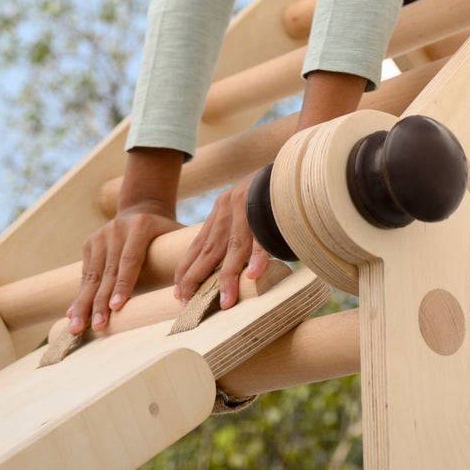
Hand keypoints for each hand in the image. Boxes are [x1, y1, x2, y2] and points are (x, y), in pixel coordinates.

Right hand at [67, 203, 181, 334]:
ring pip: (92, 276)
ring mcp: (101, 235)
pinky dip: (80, 295)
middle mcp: (117, 229)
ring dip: (84, 304)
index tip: (117, 307)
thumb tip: (191, 290)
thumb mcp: (177, 236)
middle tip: (97, 326)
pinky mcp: (89, 243)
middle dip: (100, 302)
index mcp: (140, 226)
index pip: (130, 259)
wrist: (141, 209)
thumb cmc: (165, 233)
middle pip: (107, 271)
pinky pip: (85, 274)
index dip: (123, 284)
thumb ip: (184, 258)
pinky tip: (73, 315)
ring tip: (76, 327)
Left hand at [174, 174, 268, 310]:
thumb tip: (229, 268)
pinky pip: (263, 237)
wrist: (292, 164)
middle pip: (209, 249)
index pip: (197, 243)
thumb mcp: (244, 207)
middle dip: (196, 278)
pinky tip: (254, 276)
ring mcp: (248, 207)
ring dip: (227, 277)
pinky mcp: (269, 208)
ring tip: (225, 302)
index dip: (186, 268)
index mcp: (221, 207)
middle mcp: (229, 206)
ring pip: (234, 248)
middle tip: (189, 304)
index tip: (177, 292)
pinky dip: (257, 258)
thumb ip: (234, 230)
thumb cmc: (270, 194)